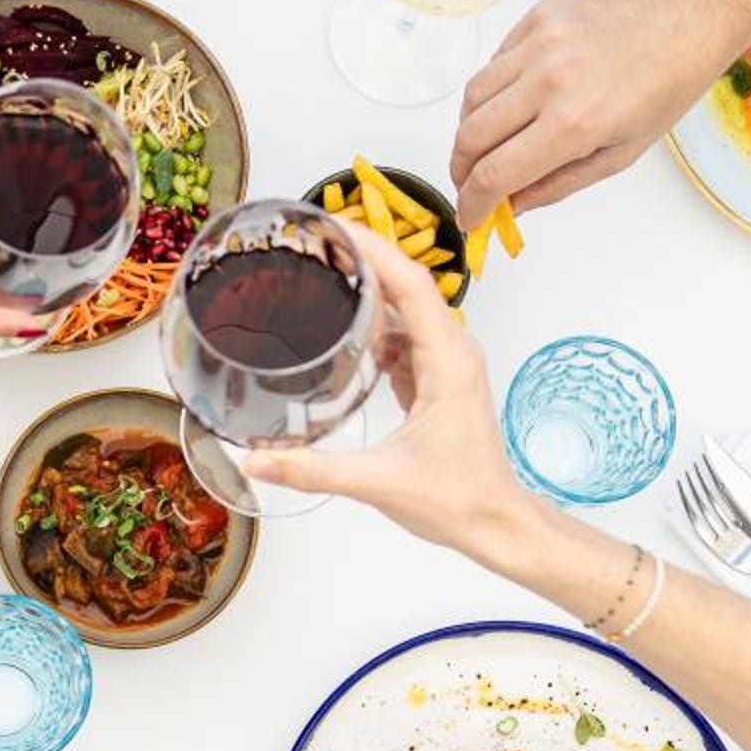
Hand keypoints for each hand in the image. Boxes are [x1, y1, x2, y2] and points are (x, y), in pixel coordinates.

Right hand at [242, 224, 551, 568]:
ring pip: (406, 307)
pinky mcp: (439, 379)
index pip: (411, 283)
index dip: (372, 248)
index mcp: (447, 360)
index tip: (331, 226)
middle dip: (361, 258)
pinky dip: (374, 324)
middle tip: (309, 243)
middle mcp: (453, 350)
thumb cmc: (457, 501)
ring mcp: (448, 363)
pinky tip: (340, 329)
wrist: (497, 524)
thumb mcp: (378, 483)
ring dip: (367, 289)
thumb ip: (312, 470)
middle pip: (407, 284)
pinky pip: (405, 334)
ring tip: (318, 274)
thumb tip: (253, 462)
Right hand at [451, 0, 750, 225]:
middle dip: (462, 171)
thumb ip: (560, 184)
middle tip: (471, 184)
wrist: (691, 9)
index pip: (496, 174)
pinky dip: (491, 91)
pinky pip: (494, 62)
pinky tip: (510, 103)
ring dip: (470, 130)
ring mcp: (539, 43)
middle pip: (471, 137)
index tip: (470, 217)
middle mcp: (550, 81)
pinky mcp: (537, 16)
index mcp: (576, 123)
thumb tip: (513, 205)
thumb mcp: (623, 153)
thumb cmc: (669, 83)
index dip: (473, 204)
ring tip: (486, 145)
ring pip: (472, 97)